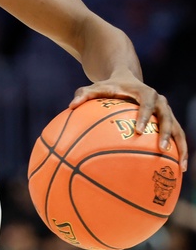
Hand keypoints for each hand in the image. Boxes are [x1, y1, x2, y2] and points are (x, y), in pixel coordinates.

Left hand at [70, 74, 187, 171]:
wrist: (127, 79)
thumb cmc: (109, 86)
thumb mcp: (96, 87)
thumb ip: (84, 94)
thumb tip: (70, 106)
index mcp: (144, 92)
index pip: (147, 102)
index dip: (144, 116)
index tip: (139, 130)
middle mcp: (160, 101)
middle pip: (167, 117)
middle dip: (166, 133)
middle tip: (161, 149)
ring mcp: (166, 112)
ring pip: (177, 129)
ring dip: (180, 147)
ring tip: (179, 167)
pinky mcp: (168, 122)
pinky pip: (176, 137)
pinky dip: (178, 151)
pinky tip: (178, 170)